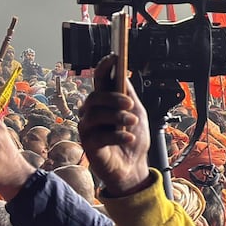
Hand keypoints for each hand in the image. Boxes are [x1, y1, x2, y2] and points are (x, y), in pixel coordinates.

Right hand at [77, 56, 150, 195]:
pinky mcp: (88, 144)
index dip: (104, 67)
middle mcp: (93, 112)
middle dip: (113, 98)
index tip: (114, 57)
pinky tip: (129, 138)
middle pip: (95, 97)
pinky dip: (118, 135)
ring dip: (117, 116)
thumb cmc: (133, 141)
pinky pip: (100, 135)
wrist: (133, 167)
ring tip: (132, 122)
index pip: (100, 81)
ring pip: (95, 114)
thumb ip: (129, 96)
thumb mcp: (137, 114)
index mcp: (105, 103)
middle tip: (130, 105)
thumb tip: (123, 75)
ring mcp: (88, 128)